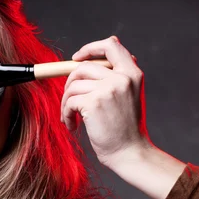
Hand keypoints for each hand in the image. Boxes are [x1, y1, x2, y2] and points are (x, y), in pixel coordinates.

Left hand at [61, 35, 152, 166]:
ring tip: (71, 118)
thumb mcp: (128, 95)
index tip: (76, 58)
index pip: (110, 45)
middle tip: (70, 101)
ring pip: (73, 85)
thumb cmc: (125, 128)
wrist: (129, 152)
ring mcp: (108, 89)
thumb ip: (116, 76)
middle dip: (70, 83)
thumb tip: (91, 56)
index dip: (90, 48)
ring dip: (66, 103)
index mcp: (132, 73)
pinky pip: (69, 102)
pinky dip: (65, 114)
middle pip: (83, 67)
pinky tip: (73, 126)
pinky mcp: (93, 102)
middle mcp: (122, 77)